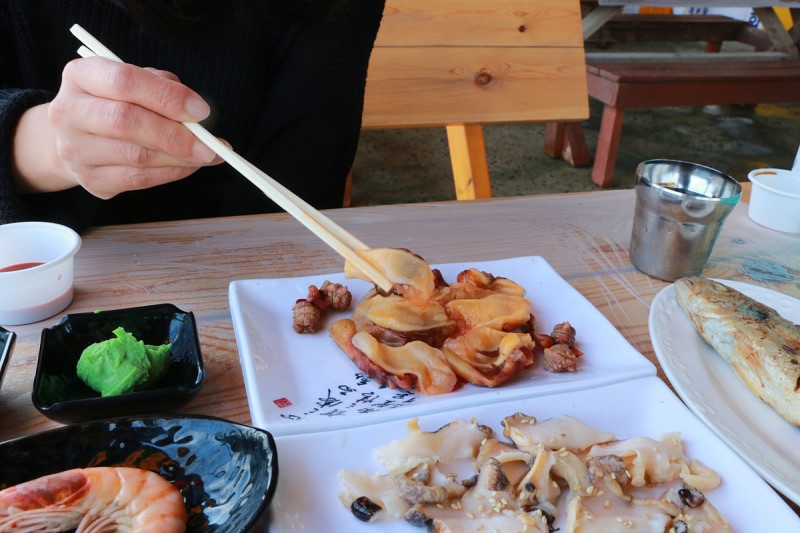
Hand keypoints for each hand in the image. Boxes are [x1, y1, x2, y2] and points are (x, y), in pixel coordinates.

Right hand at [13, 56, 222, 197]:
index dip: (167, 97)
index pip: (124, 81)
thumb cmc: (116, 102)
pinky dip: (172, 173)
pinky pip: (139, 179)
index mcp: (80, 76)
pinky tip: (189, 166)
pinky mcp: (90, 180)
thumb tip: (197, 114)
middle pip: (126, 122)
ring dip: (180, 158)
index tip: (200, 110)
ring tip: (208, 155)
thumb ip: (163, 89)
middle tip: (210, 144)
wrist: (80, 137)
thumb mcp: (137, 82)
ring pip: (137, 156)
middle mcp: (68, 112)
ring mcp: (75, 150)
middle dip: (176, 135)